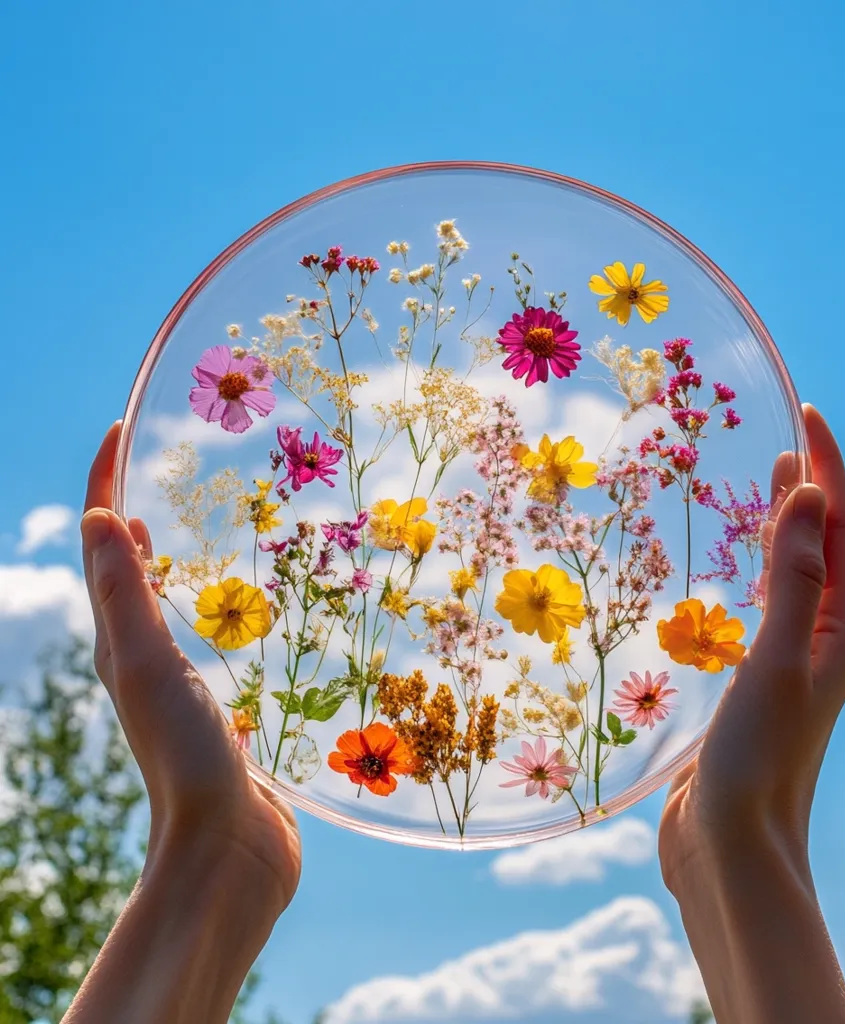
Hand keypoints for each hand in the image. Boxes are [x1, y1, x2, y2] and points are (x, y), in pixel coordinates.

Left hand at [81, 422, 300, 914]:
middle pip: (124, 571)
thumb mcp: (148, 666)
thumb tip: (96, 518)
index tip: (122, 425)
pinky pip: (204, 644)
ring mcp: (182, 686)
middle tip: (152, 465)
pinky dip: (208, 613)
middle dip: (128, 515)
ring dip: (165, 564)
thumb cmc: (185, 758)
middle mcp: (143, 658)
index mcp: (121, 642)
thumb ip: (127, 597)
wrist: (227, 850)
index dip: (107, 482)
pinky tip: (232, 614)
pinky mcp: (218, 710)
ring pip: (164, 606)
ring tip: (181, 528)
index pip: (105, 545)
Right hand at [658, 405, 844, 1022]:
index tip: (806, 415)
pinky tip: (742, 566)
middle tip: (789, 438)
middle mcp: (827, 642)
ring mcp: (793, 663)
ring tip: (773, 484)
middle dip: (813, 489)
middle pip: (827, 547)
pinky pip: (768, 606)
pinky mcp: (758, 681)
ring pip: (798, 576)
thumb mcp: (778, 664)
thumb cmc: (757, 760)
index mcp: (843, 633)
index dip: (827, 470)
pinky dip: (759, 570)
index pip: (843, 531)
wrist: (733, 846)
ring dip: (788, 527)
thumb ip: (796, 581)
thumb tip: (813, 496)